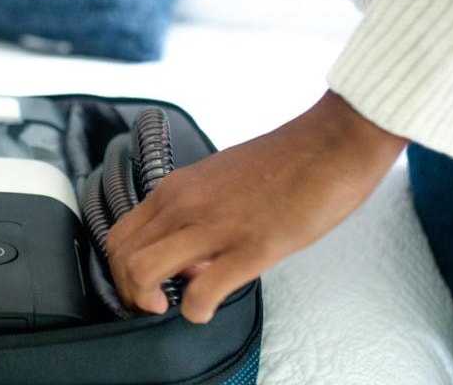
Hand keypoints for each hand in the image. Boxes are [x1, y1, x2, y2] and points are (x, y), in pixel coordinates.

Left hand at [105, 90, 406, 322]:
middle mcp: (184, 205)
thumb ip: (194, 216)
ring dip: (148, 301)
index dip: (121, 271)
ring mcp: (215, 226)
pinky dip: (195, 311)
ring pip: (143, 271)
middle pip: (121, 258)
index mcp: (175, 189)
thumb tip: (185, 262)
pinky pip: (201, 291)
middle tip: (154, 304)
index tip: (145, 285)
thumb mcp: (220, 183)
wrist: (333, 141)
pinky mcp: (251, 247)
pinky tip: (207, 309)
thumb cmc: (285, 163)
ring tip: (171, 307)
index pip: (119, 237)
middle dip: (129, 292)